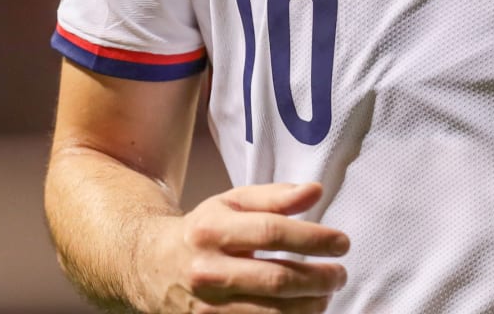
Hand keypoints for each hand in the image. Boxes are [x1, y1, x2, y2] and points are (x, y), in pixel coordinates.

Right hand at [140, 181, 350, 312]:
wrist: (151, 266)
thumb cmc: (203, 232)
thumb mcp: (231, 203)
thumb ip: (275, 197)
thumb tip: (316, 192)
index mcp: (211, 231)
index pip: (271, 233)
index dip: (313, 238)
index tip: (342, 242)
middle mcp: (207, 272)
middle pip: (276, 280)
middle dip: (319, 279)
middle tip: (340, 274)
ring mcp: (207, 309)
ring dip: (310, 306)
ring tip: (325, 294)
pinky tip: (303, 310)